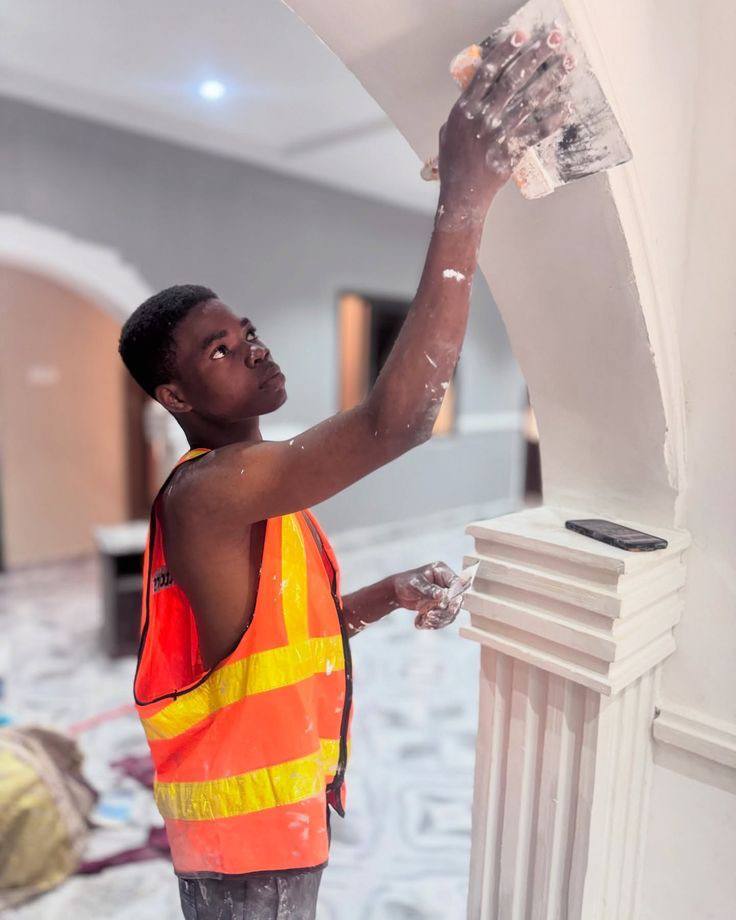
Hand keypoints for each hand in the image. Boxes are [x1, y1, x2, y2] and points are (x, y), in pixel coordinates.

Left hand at [392, 561, 472, 629]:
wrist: (396, 593)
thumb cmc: (405, 582)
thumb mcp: (415, 582)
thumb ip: (429, 589)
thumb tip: (441, 595)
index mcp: (443, 572)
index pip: (457, 584)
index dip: (453, 595)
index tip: (442, 604)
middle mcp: (446, 585)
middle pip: (456, 601)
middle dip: (445, 611)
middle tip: (430, 615)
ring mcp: (444, 598)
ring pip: (450, 613)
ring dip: (439, 620)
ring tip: (425, 620)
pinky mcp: (439, 608)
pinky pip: (442, 620)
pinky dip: (432, 624)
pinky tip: (420, 622)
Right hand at [437, 27, 574, 217]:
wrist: (462, 194)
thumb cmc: (453, 164)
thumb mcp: (448, 132)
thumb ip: (462, 111)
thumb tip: (474, 95)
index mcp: (465, 109)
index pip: (488, 72)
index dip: (506, 51)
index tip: (522, 36)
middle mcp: (483, 117)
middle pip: (513, 79)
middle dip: (536, 56)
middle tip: (555, 40)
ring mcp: (499, 134)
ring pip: (530, 100)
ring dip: (551, 79)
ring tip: (567, 63)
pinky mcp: (513, 150)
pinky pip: (537, 131)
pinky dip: (554, 119)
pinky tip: (568, 107)